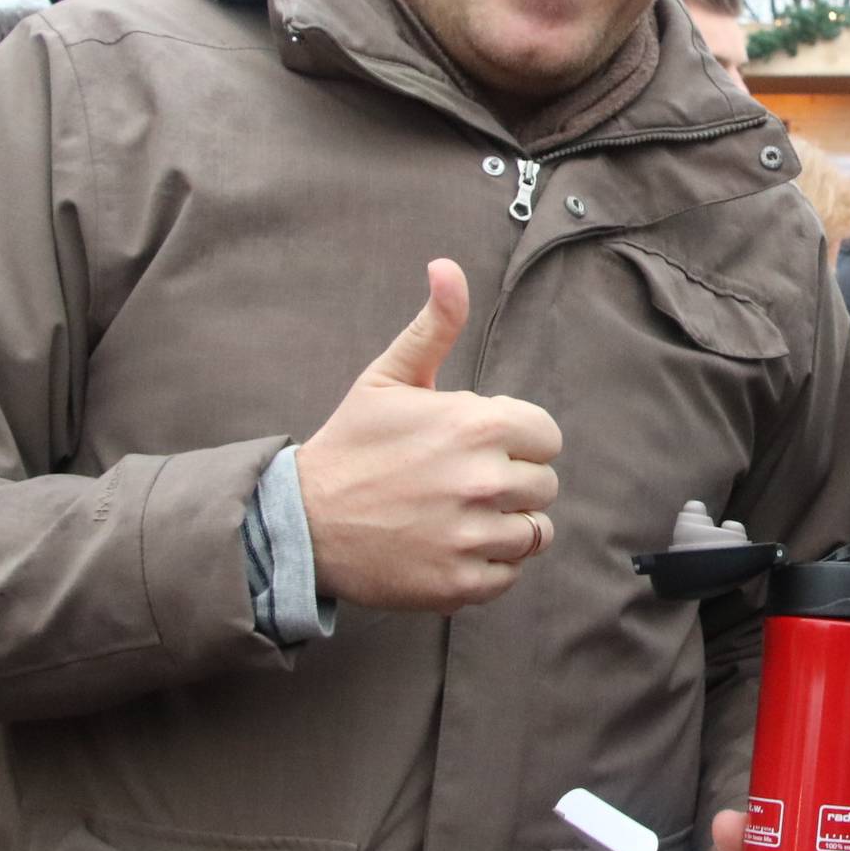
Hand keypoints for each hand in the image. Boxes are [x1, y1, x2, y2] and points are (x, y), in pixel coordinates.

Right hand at [297, 259, 563, 612]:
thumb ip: (433, 325)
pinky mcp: (463, 583)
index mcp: (478, 426)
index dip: (517, 441)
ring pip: (535, 533)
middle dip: (512, 482)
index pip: (546, 437)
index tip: (480, 446)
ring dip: (505, 525)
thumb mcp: (388, 377)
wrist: (303, 522)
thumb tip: (447, 267)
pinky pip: (510, 575)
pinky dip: (489, 566)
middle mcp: (485, 482)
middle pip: (544, 485)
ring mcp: (474, 536)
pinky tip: (450, 546)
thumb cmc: (351, 445)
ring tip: (460, 516)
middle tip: (462, 483)